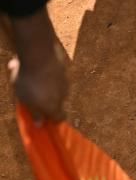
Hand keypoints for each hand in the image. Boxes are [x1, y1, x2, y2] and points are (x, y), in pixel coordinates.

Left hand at [8, 8, 67, 122]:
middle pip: (57, 102)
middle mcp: (63, 96)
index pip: (60, 118)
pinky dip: (45, 73)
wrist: (39, 56)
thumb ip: (34, 112)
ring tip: (28, 78)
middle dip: (46, 100)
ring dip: (44, 85)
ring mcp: (65, 81)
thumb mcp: (26, 100)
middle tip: (32, 96)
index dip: (53, 119)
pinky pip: (53, 74)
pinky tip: (32, 67)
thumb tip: (39, 123)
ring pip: (54, 87)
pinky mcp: (63, 68)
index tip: (45, 118)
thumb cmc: (29, 82)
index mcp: (54, 106)